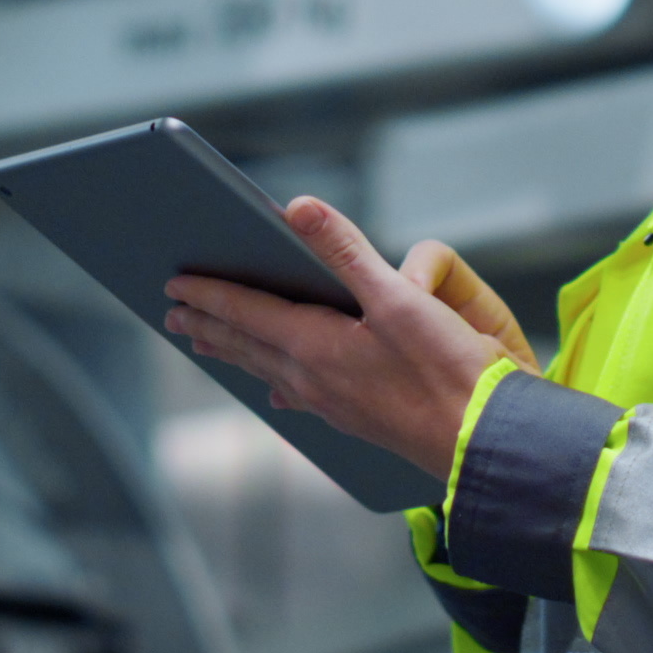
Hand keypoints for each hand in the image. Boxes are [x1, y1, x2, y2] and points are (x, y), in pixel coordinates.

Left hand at [166, 199, 541, 475]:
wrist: (480, 444)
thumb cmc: (447, 372)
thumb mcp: (400, 300)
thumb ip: (347, 252)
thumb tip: (298, 208)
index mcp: (314, 347)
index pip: (245, 313)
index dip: (208, 294)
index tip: (172, 285)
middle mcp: (312, 378)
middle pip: (247, 345)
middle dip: (209, 326)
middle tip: (173, 316)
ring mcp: (332, 404)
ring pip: (268, 370)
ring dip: (235, 353)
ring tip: (209, 345)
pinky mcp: (355, 420)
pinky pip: (298, 393)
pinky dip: (275, 379)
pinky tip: (281, 393)